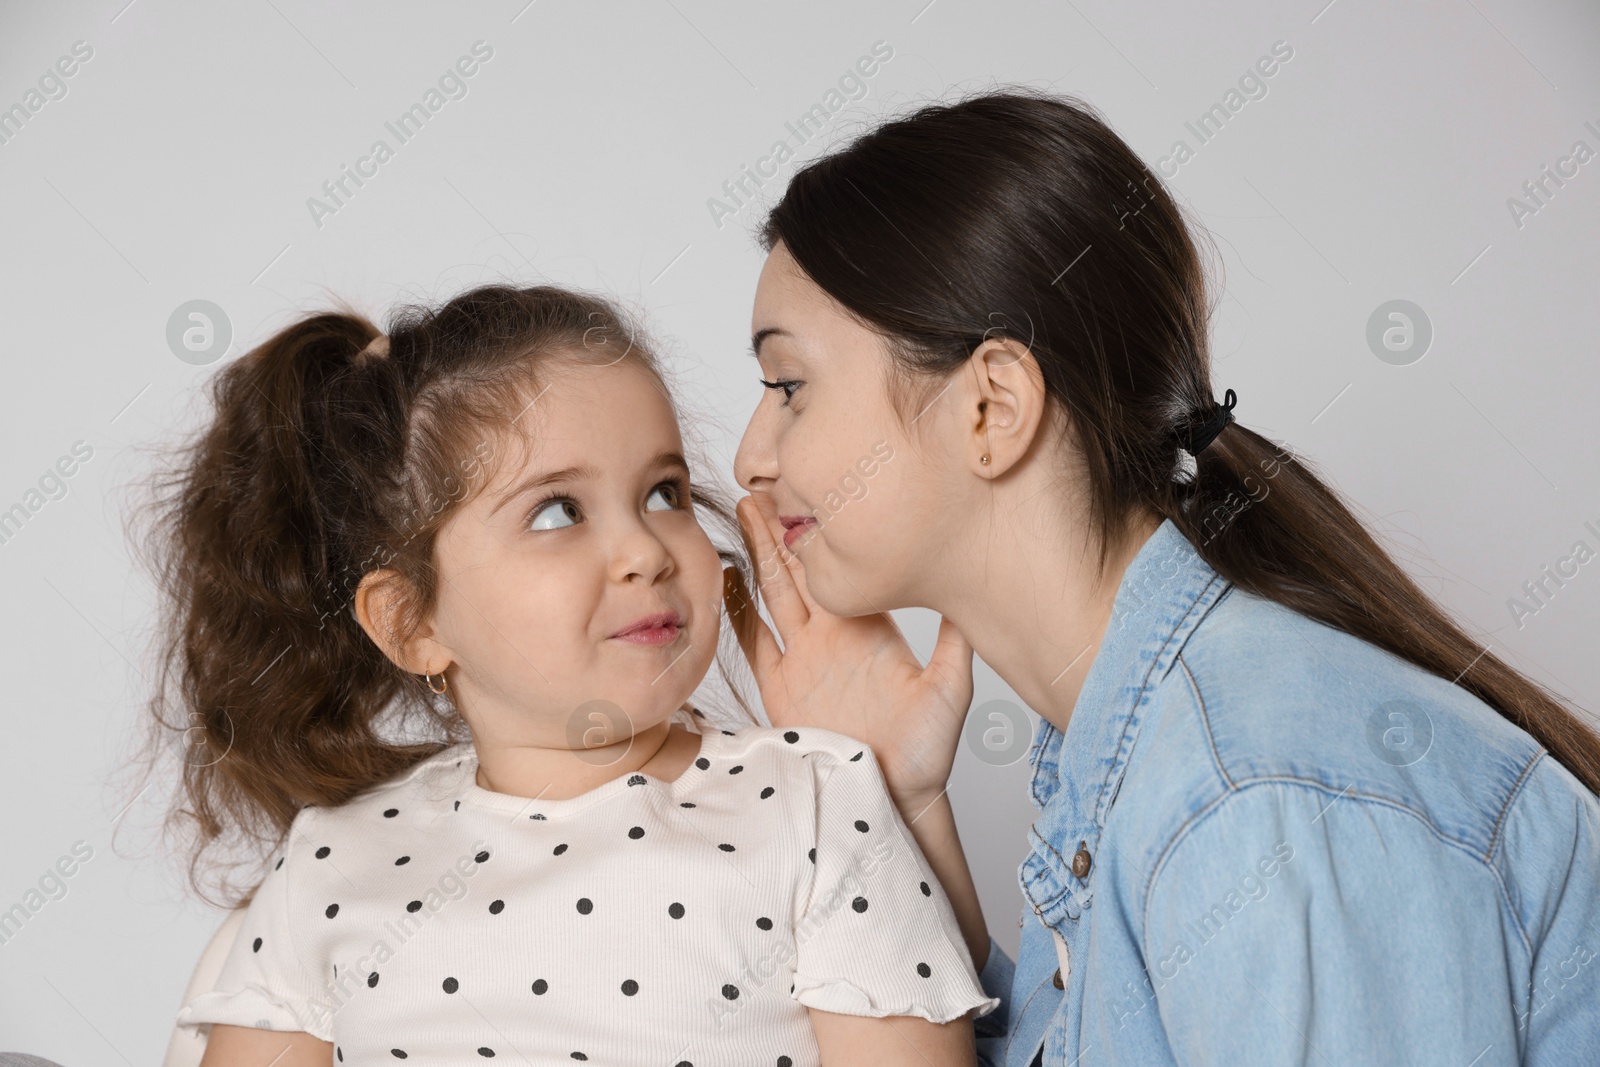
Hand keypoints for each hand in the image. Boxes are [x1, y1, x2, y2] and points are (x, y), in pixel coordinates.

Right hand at [723, 493, 973, 807]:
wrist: (892, 796)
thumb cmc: (926, 751)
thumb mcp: (948, 690)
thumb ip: (952, 644)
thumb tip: (961, 594)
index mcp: (868, 626)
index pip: (839, 566)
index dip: (822, 529)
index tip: (811, 491)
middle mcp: (833, 634)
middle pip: (800, 568)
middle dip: (782, 525)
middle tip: (765, 482)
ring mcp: (803, 658)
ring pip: (774, 592)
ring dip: (759, 553)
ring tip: (744, 511)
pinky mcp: (779, 688)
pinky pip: (752, 641)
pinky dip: (736, 610)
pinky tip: (724, 579)